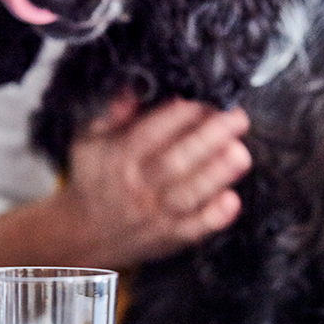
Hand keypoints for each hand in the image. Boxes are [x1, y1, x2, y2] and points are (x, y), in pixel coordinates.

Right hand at [61, 92, 251, 266]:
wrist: (82, 235)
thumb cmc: (93, 180)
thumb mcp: (89, 141)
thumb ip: (113, 113)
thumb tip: (136, 86)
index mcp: (118, 158)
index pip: (149, 133)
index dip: (179, 116)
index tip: (204, 99)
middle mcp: (137, 186)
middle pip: (175, 162)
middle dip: (208, 139)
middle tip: (237, 119)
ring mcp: (154, 215)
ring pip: (187, 194)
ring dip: (216, 174)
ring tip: (240, 153)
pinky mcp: (168, 237)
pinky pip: (193, 229)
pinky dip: (214, 216)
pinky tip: (232, 199)